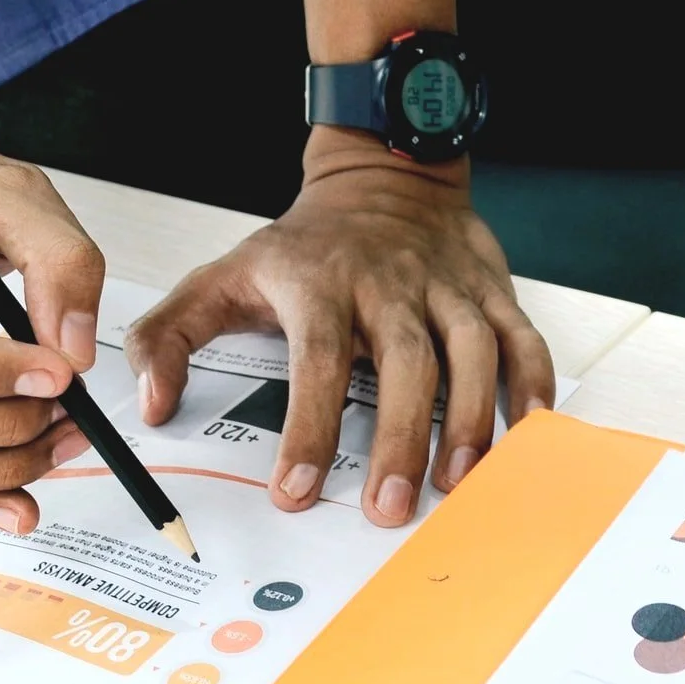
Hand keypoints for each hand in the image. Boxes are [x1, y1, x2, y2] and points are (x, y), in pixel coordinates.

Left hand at [126, 133, 553, 527]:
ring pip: (471, 348)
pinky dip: (532, 384)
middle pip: (403, 360)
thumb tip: (152, 405)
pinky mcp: (490, 288)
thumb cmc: (303, 247)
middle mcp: (387, 282)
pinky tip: (527, 433)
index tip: (297, 490)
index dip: (308, 428)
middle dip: (400, 438)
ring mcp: (445, 285)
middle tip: (390, 508)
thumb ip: (170, 339)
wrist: (380, 175)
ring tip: (458, 482)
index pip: (314, 359)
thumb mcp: (221, 278)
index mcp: (318, 282)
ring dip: (469, 418)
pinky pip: (521, 336)